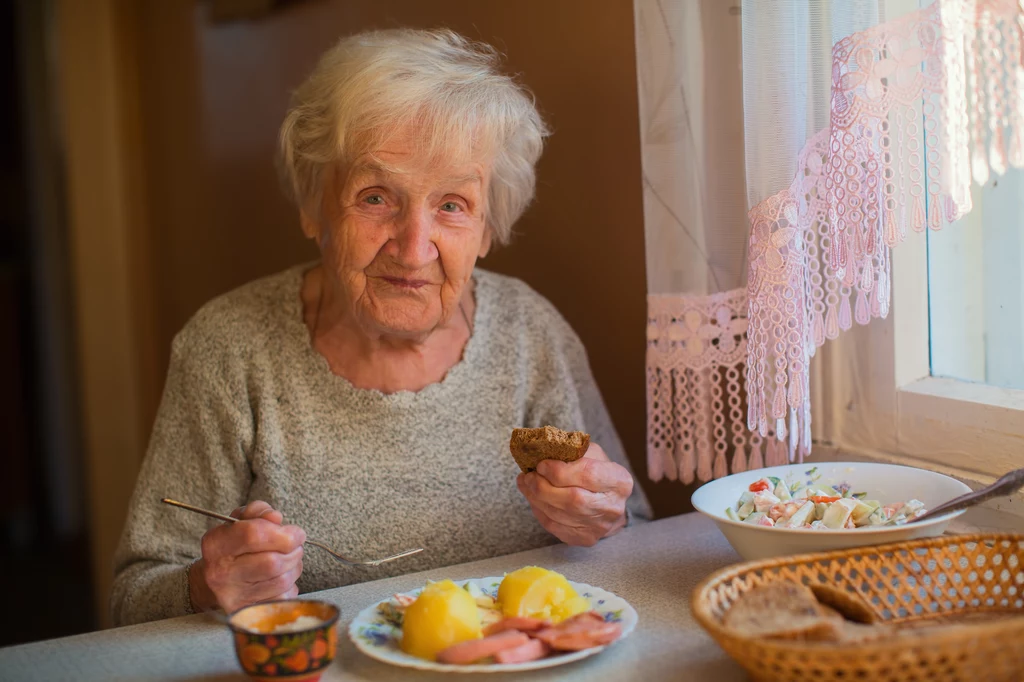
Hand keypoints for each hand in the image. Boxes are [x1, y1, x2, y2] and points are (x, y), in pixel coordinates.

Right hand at [189, 501, 305, 613]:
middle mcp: (221, 573)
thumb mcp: (239, 520)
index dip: (283, 533)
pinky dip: (290, 585)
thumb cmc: (233, 545)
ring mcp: (233, 596)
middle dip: (294, 551)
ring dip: (294, 567)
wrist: (214, 581)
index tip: (296, 532)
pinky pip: (283, 598)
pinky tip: (282, 577)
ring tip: (289, 559)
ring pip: (281, 581)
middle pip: (272, 562)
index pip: (254, 535)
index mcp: (216, 544)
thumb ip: (258, 511)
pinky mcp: (247, 611)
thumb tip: (276, 518)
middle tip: (295, 545)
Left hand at [516, 442, 633, 546]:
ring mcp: (599, 527)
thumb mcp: (591, 455)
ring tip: (526, 483)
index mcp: (619, 481)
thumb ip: (572, 451)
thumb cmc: (597, 473)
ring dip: (536, 498)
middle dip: (544, 486)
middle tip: (529, 476)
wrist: (607, 503)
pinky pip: (554, 526)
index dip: (560, 470)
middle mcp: (613, 507)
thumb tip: (542, 451)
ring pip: (560, 515)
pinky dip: (538, 510)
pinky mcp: (585, 538)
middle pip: (573, 499)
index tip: (541, 464)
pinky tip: (533, 497)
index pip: (588, 475)